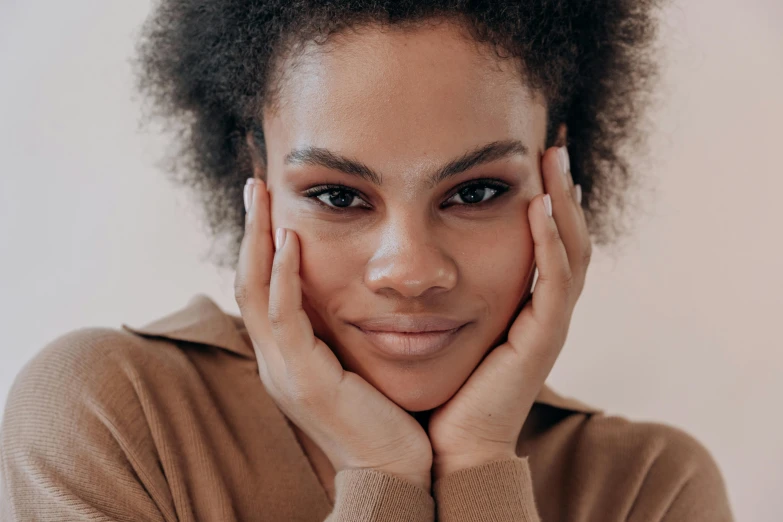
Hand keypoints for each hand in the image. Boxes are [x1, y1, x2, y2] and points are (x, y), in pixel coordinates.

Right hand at [234, 178, 432, 491]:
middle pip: (247, 283)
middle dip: (249, 231)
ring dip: (257, 240)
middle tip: (255, 183)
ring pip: (255, 293)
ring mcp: (284, 372)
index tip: (269, 202)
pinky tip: (290, 240)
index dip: (260, 245)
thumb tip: (358, 292)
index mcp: (288, 356)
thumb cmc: (386, 416)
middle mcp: (276, 362)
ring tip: (263, 194)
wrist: (398, 472)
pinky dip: (283, 276)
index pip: (262, 289)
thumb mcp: (358, 363)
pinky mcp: (304, 381)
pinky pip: (284, 319)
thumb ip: (346, 330)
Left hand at [427, 145, 591, 478]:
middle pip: (566, 236)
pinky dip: (550, 242)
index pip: (543, 240)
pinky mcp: (541, 341)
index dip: (543, 197)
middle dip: (561, 188)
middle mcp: (542, 310)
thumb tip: (401, 253)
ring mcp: (546, 325)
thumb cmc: (438, 386)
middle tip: (551, 141)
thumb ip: (435, 289)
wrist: (446, 445)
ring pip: (571, 251)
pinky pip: (555, 283)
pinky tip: (537, 206)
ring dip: (563, 202)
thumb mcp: (437, 323)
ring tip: (552, 156)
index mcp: (521, 304)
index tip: (528, 154)